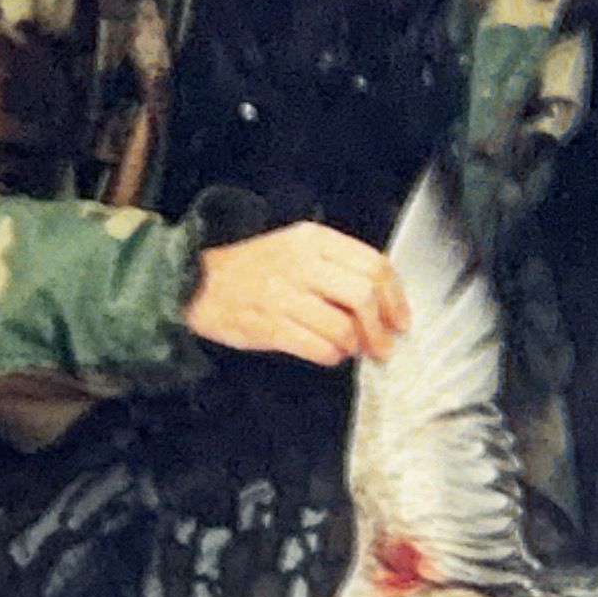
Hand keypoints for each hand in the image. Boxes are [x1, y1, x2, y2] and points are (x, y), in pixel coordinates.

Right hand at [183, 222, 409, 365]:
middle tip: (383, 344)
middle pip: (364, 295)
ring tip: (353, 349)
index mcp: (313, 240)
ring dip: (356, 345)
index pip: (373, 265)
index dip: (395, 297)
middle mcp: (301, 263)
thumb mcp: (296, 249)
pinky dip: (332, 356)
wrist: (197, 283)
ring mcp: (283, 294)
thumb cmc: (254, 270)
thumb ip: (336, 266)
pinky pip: (318, 347)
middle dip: (381, 327)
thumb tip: (382, 301)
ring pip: (343, 326)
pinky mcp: (269, 325)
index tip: (400, 319)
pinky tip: (330, 353)